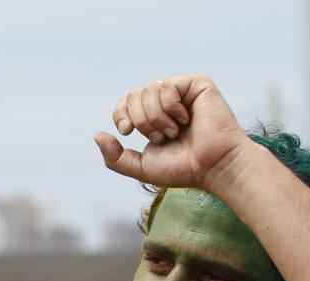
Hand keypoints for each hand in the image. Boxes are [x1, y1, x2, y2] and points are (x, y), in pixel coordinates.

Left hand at [93, 75, 251, 193]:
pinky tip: (186, 119)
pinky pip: (166, 86)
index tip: (127, 131)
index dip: (120, 113)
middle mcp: (166, 101)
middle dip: (141, 120)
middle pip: (133, 94)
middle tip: (161, 137)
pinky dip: (170, 108)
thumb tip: (97, 135)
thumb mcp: (140, 167)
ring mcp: (182, 91)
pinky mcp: (197, 84)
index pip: (125, 102)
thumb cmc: (182, 168)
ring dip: (156, 117)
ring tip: (174, 131)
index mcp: (153, 116)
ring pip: (148, 89)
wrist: (212, 166)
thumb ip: (115, 157)